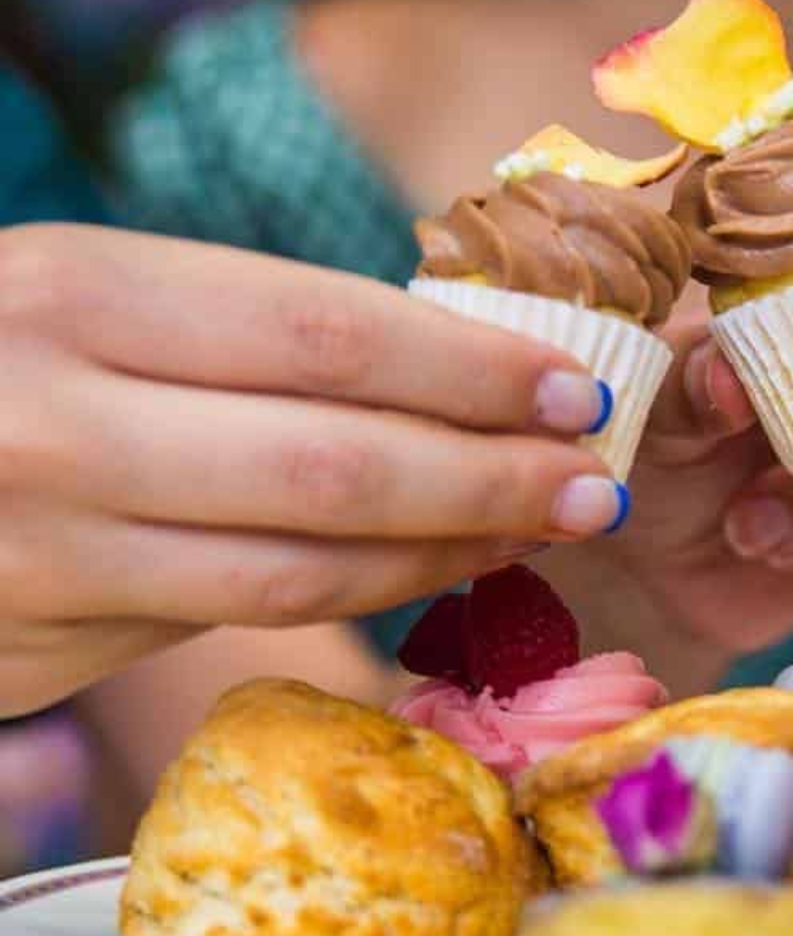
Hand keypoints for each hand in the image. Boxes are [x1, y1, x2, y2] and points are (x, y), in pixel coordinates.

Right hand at [0, 223, 625, 715]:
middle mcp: (55, 417)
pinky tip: (436, 569)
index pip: (328, 332)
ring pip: (304, 564)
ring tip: (543, 529)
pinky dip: (363, 594)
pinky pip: (243, 616)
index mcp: (77, 293)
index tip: (574, 385)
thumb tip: (449, 372)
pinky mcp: (44, 642)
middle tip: (594, 481)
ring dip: (447, 549)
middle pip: (338, 460)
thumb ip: (238, 341)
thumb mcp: (87, 305)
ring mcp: (47, 546)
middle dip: (491, 475)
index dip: (472, 367)